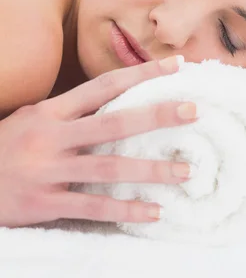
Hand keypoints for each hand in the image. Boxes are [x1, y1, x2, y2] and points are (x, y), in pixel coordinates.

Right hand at [0, 56, 195, 227]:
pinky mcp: (45, 204)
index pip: (103, 86)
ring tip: (186, 171)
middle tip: (194, 111)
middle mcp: (52, 137)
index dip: (140, 74)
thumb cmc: (6, 147)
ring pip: (109, 168)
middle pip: (114, 124)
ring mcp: (49, 171)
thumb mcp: (32, 118)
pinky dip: (125, 210)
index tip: (176, 65)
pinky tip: (154, 212)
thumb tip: (114, 100)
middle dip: (157, 115)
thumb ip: (69, 111)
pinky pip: (92, 207)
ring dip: (151, 170)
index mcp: (51, 111)